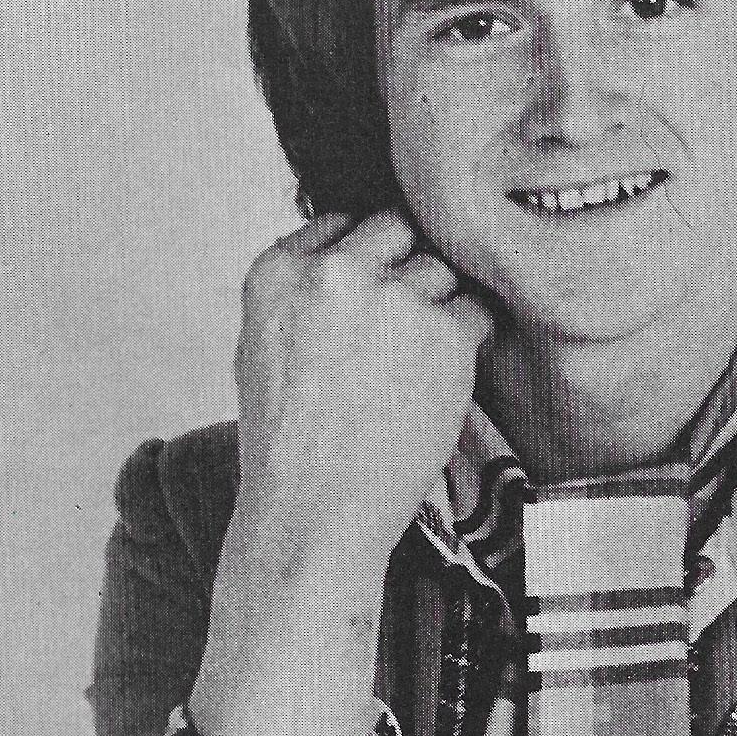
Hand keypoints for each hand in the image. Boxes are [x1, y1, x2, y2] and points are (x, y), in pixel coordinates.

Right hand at [235, 210, 493, 571]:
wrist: (314, 514)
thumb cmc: (286, 447)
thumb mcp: (259, 348)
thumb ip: (298, 291)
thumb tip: (345, 249)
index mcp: (277, 272)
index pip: (342, 221)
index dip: (365, 257)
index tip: (372, 292)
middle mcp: (334, 273)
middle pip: (397, 228)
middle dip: (406, 267)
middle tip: (405, 323)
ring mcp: (393, 299)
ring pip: (440, 268)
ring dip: (439, 306)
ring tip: (418, 363)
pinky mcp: (445, 333)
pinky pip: (477, 308)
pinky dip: (470, 338)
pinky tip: (444, 376)